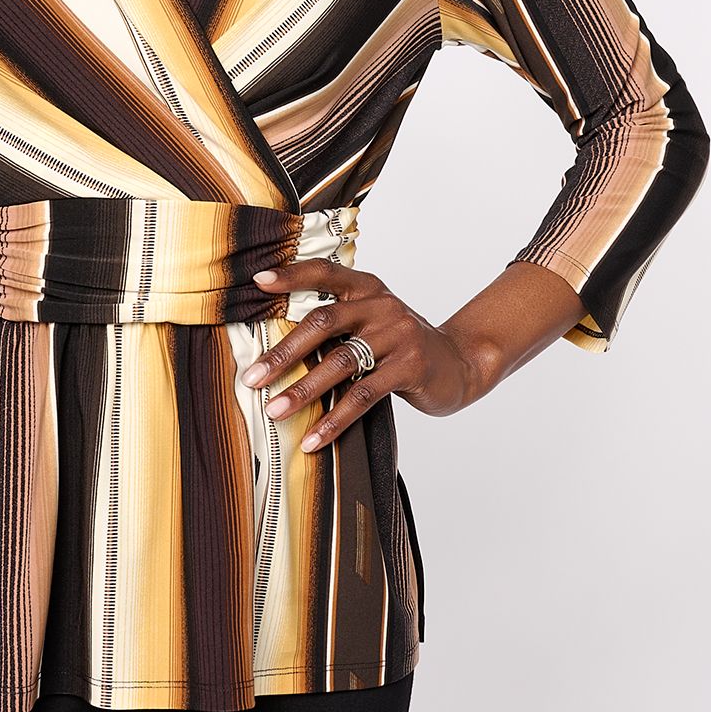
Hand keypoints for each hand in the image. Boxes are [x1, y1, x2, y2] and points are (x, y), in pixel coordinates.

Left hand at [242, 260, 483, 451]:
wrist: (458, 364)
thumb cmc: (400, 346)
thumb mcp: (372, 321)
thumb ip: (337, 321)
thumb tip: (274, 347)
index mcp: (367, 288)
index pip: (325, 272)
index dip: (291, 275)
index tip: (257, 282)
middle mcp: (381, 305)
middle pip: (323, 322)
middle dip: (283, 353)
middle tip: (252, 378)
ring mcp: (398, 335)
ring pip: (340, 362)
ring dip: (303, 391)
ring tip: (275, 412)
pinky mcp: (410, 367)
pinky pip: (363, 395)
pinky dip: (334, 420)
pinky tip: (313, 439)